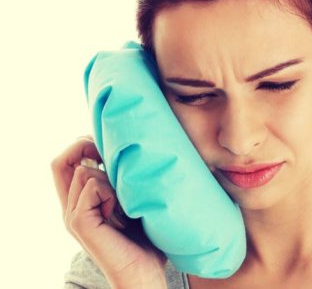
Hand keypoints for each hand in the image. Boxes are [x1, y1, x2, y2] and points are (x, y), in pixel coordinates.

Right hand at [51, 136, 167, 287]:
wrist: (145, 271)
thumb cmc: (146, 237)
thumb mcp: (130, 199)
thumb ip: (118, 180)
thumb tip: (121, 149)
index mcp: (79, 202)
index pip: (65, 162)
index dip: (82, 145)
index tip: (108, 145)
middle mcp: (70, 207)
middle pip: (61, 162)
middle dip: (85, 148)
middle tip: (112, 158)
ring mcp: (72, 215)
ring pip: (83, 172)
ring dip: (110, 178)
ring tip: (126, 200)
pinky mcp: (79, 222)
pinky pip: (90, 185)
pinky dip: (111, 191)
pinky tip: (123, 210)